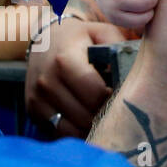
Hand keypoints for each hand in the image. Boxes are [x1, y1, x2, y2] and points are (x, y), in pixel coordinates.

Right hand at [25, 17, 124, 136]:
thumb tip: (133, 78)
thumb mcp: (102, 33)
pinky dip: (74, 131)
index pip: (95, 95)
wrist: (45, 39)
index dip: (113, 99)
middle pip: (85, 116)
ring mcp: (37, 99)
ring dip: (90, 127)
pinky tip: (84, 120)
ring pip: (72, 130)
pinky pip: (59, 132)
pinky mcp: (33, 111)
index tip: (119, 95)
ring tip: (100, 115)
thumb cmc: (80, 39)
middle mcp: (47, 82)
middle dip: (103, 115)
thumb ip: (120, 50)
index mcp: (64, 60)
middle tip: (113, 108)